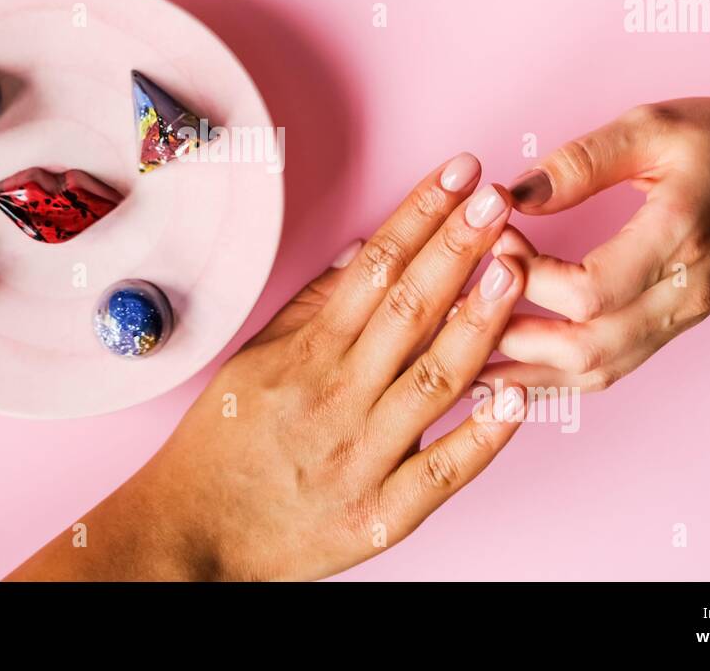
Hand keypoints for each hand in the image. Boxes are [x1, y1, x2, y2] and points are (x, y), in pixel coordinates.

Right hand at [10, 155, 527, 580]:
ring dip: (478, 321)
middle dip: (456, 247)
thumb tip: (362, 253)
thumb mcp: (251, 363)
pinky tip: (520, 397)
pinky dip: (483, 436)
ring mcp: (364, 456)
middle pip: (408, 309)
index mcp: (307, 355)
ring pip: (434, 378)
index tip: (458, 175)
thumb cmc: (219, 447)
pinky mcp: (382, 515)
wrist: (189, 535)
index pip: (374, 268)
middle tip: (497, 198)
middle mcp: (338, 396)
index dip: (419, 216)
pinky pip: (443, 472)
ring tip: (517, 269)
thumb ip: (309, 308)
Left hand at [481, 91, 709, 391]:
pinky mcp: (670, 326)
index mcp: (678, 237)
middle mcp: (681, 292)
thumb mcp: (652, 126)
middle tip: (461, 297)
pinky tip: (507, 367)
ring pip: (594, 372)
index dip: (527, 272)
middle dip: (509, 328)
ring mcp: (679, 318)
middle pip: (584, 347)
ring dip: (523, 366)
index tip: (495, 235)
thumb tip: (512, 194)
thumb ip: (580, 161)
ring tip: (462, 347)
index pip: (589, 290)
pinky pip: (608, 369)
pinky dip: (552, 376)